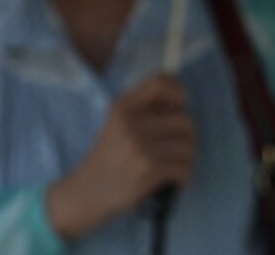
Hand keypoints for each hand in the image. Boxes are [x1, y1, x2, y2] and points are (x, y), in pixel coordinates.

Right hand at [47, 75, 195, 240]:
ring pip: (188, 144)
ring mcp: (140, 146)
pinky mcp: (148, 168)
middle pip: (184, 119)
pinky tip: (174, 180)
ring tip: (176, 166)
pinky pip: (184, 167)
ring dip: (187, 158)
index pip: (161, 82)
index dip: (178, 92)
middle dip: (187, 136)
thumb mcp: (119, 124)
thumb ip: (146, 110)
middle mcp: (131, 122)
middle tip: (177, 148)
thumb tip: (181, 101)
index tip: (178, 108)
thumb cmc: (109, 157)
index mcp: (123, 106)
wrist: (87, 192)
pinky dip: (184, 175)